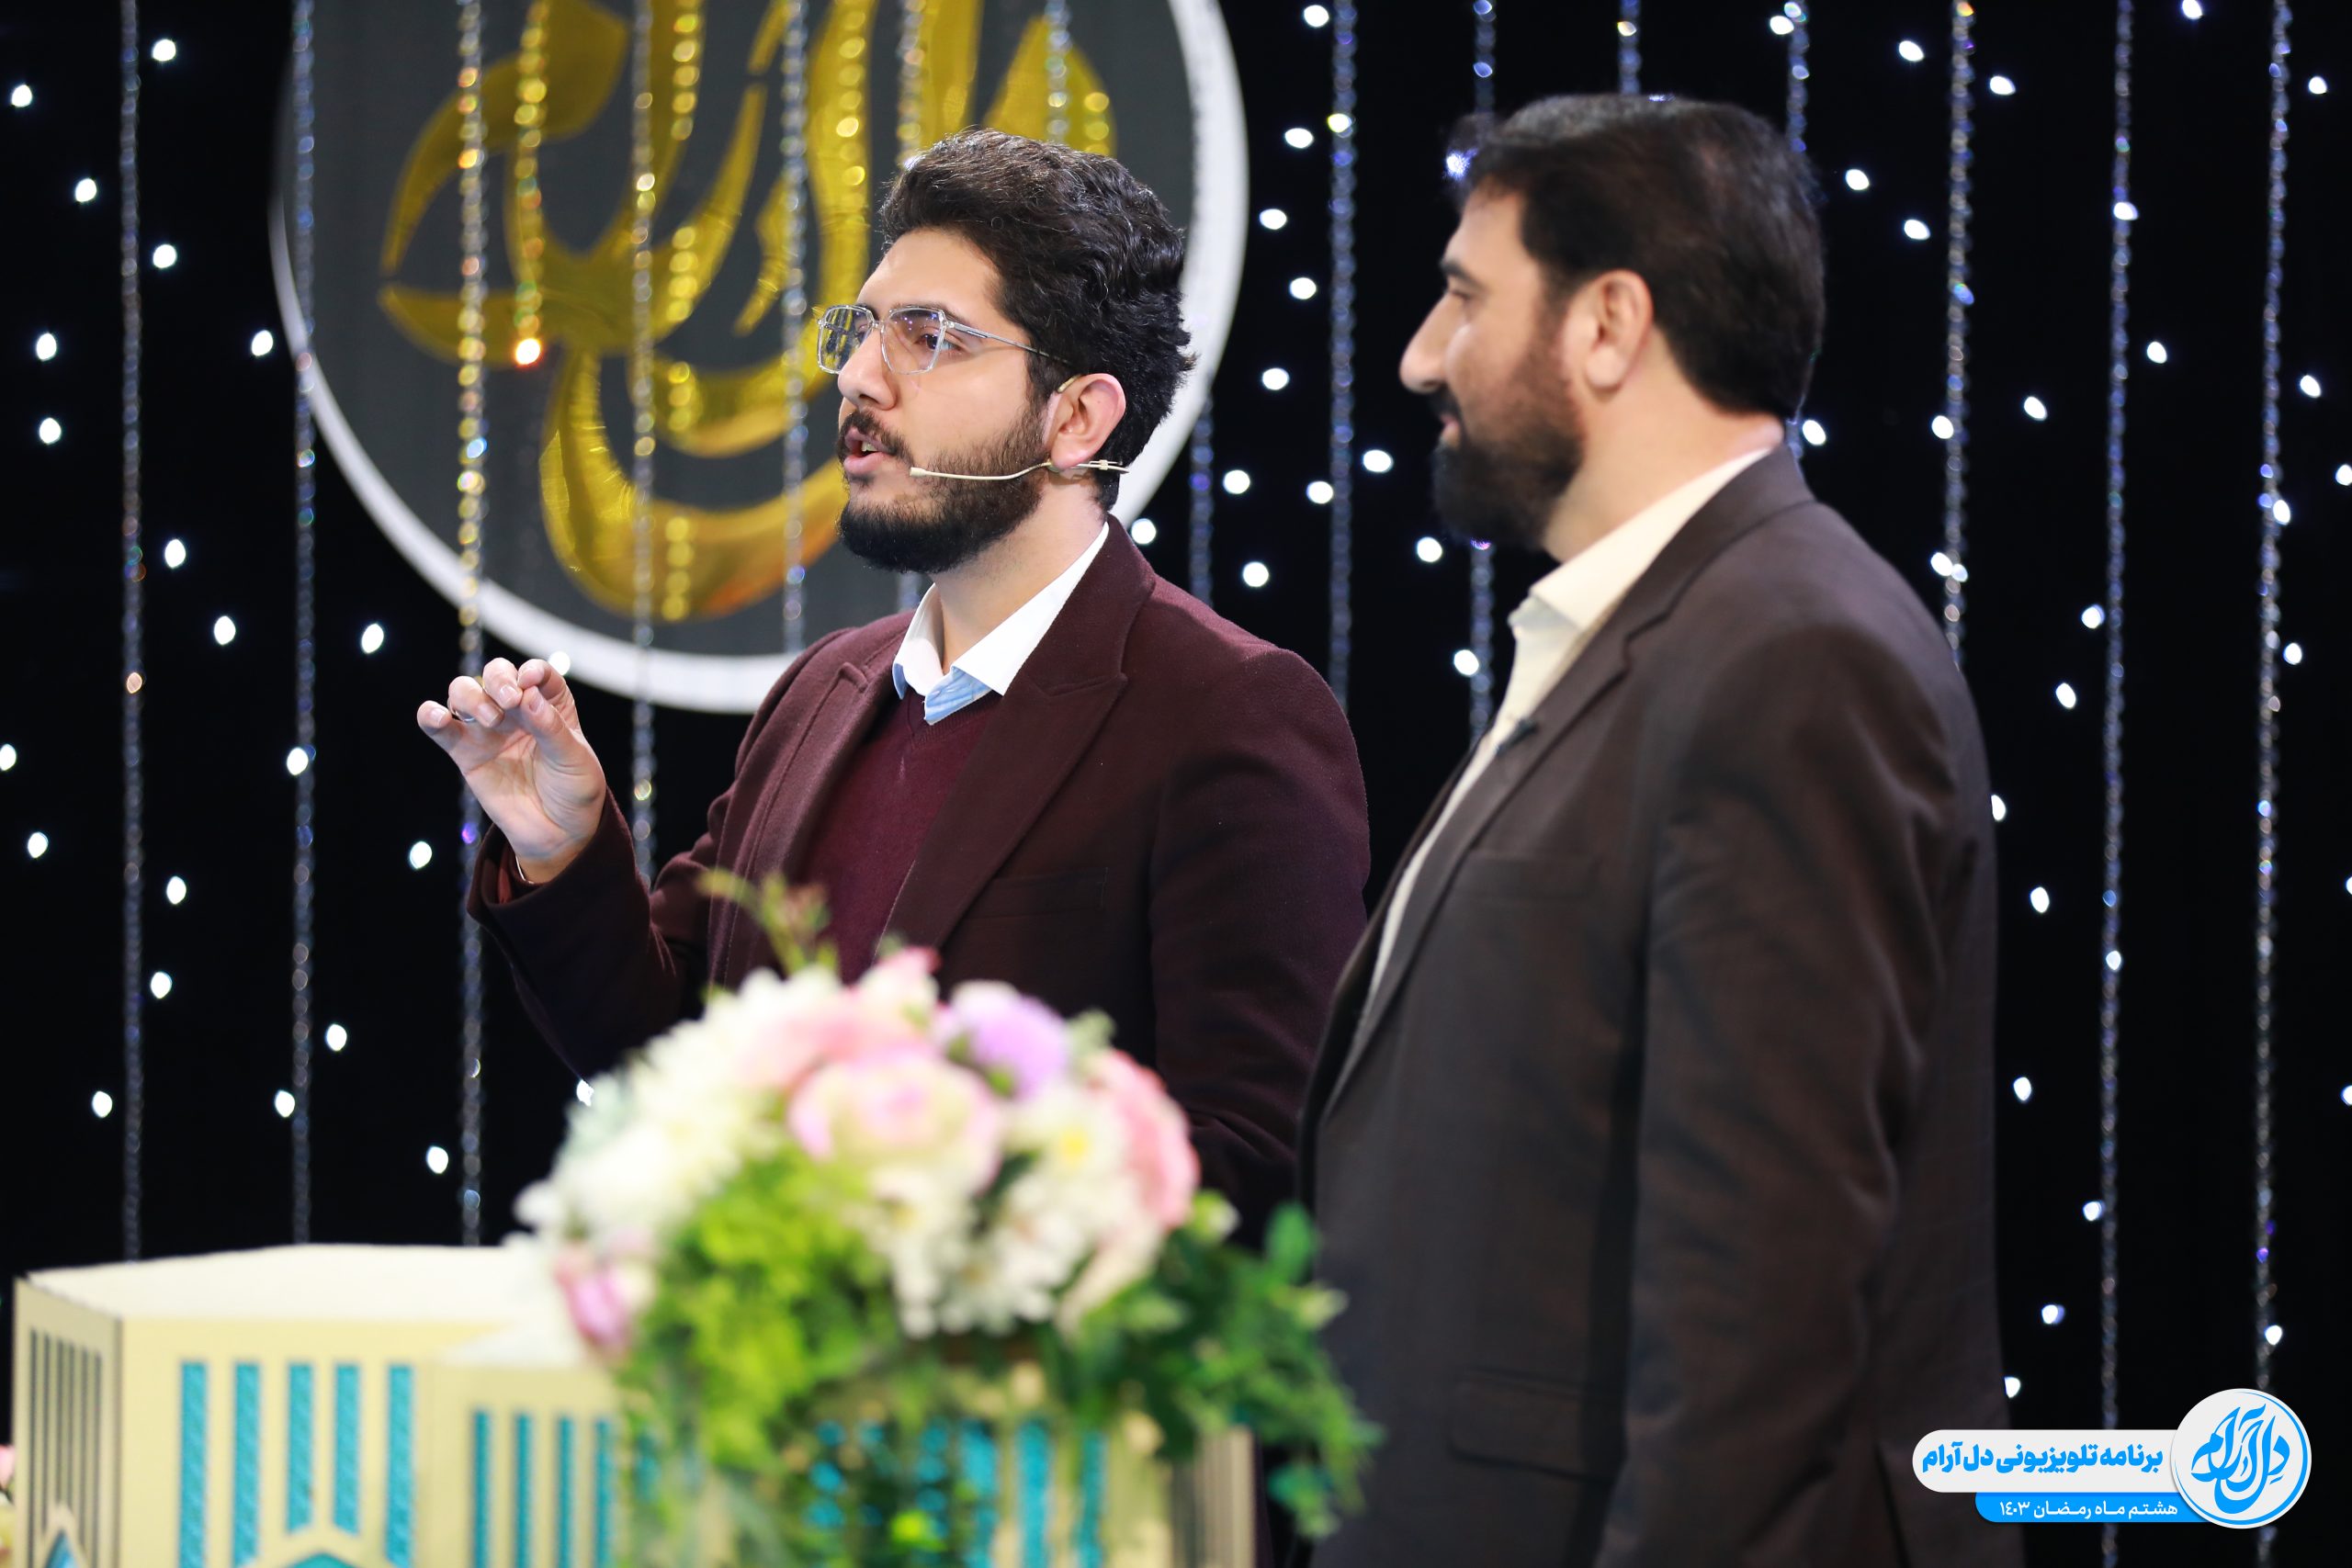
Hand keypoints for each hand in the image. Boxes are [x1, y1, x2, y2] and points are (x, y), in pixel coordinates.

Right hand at [417, 657, 605, 880]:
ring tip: (489, 719)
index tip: (530, 681)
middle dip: (498, 679)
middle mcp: (516, 710)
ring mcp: (488, 729)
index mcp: (551, 704)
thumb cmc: (574, 790)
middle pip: (496, 674)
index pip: (537, 673)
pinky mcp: (464, 752)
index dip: (532, 671)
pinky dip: (430, 715)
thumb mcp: (574, 759)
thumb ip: (551, 728)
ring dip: (470, 696)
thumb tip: (528, 695)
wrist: (557, 832)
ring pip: (464, 692)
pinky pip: (440, 728)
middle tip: (509, 701)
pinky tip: (437, 718)